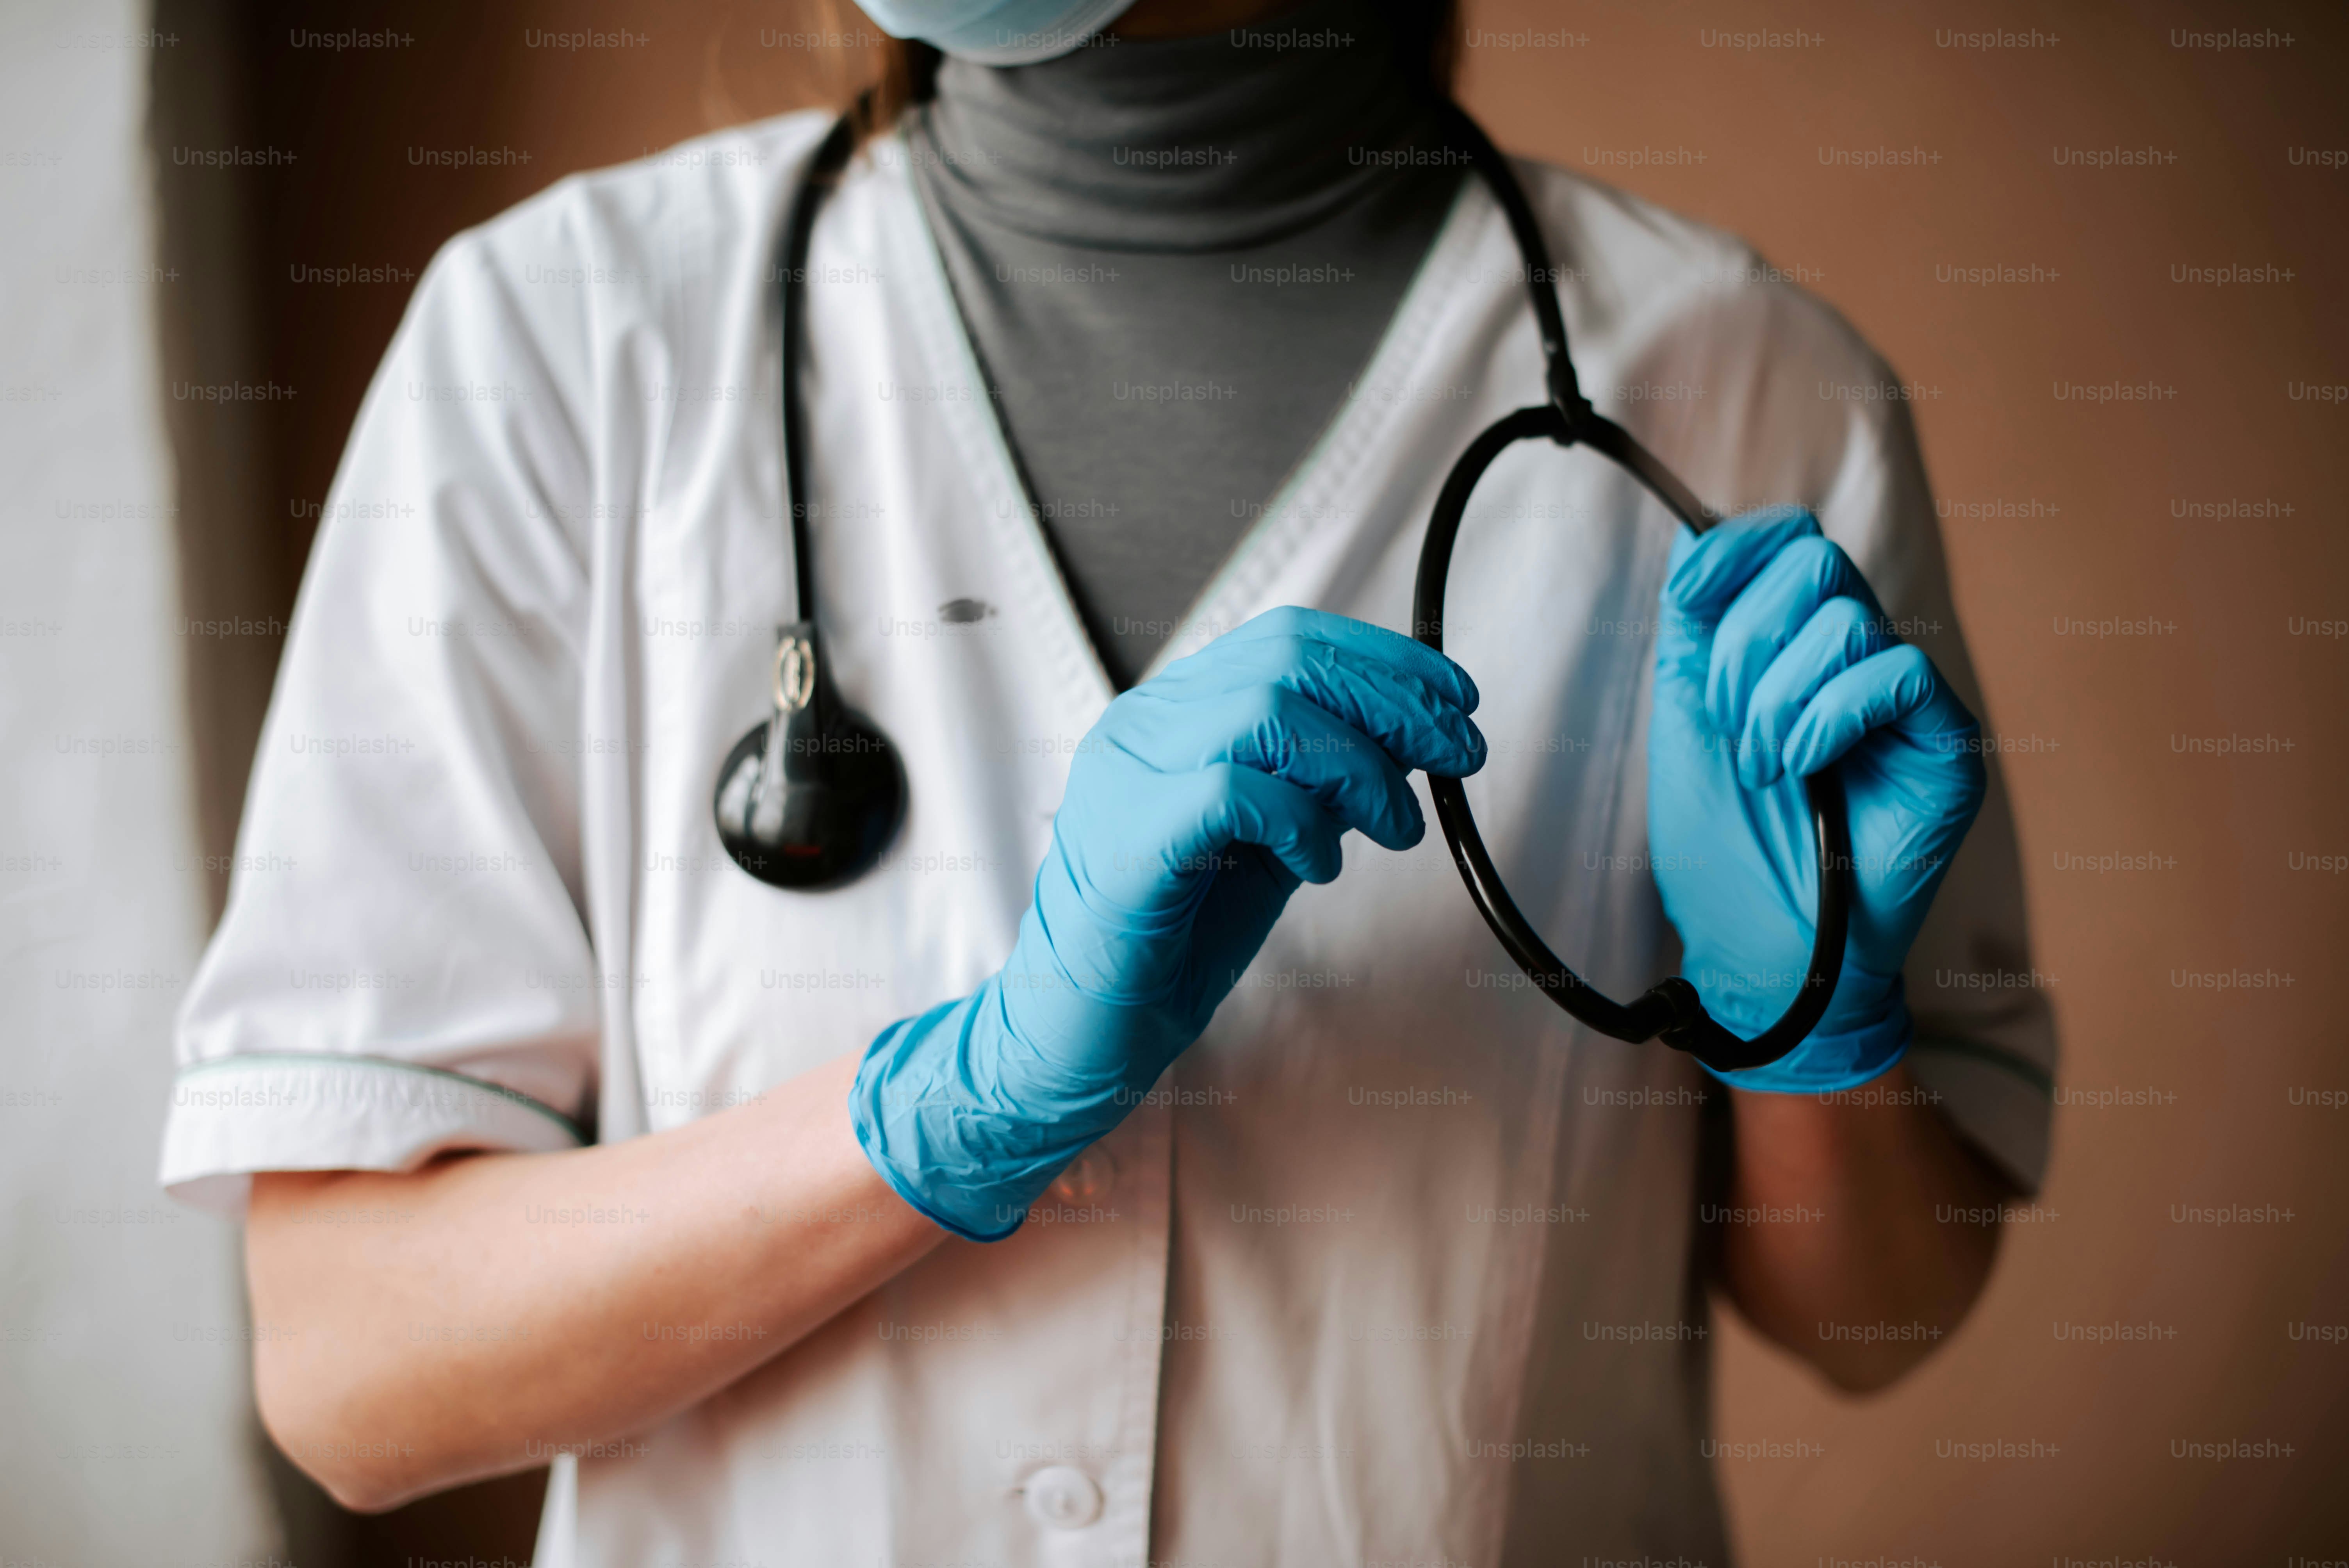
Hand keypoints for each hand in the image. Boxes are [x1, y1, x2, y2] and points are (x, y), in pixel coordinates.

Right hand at [850, 607, 1485, 1237]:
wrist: (1079, 1033)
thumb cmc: (1174, 940)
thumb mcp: (1270, 843)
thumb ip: (1323, 786)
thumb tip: (1409, 741)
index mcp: (1172, 714)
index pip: (1286, 639)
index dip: (1384, 658)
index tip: (1455, 698)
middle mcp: (1141, 726)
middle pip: (1286, 662)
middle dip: (1394, 701)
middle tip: (1459, 754)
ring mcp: (1125, 777)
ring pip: (1267, 713)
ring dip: (1361, 767)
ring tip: (1395, 829)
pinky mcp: (1127, 843)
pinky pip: (1234, 791)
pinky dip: (1301, 820)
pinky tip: (1320, 865)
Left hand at [1648, 508, 1985, 1091]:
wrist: (1760, 948)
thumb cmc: (1726, 848)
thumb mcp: (1686, 721)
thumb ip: (1693, 630)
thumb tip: (1692, 536)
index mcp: (1797, 649)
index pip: (1788, 542)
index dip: (1735, 550)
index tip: (1687, 599)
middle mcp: (1860, 661)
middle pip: (1814, 563)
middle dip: (1746, 644)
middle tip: (1732, 730)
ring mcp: (1908, 700)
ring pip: (1847, 617)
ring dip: (1779, 696)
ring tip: (1764, 768)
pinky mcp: (1947, 741)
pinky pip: (1900, 671)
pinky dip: (1832, 714)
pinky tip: (1805, 769)